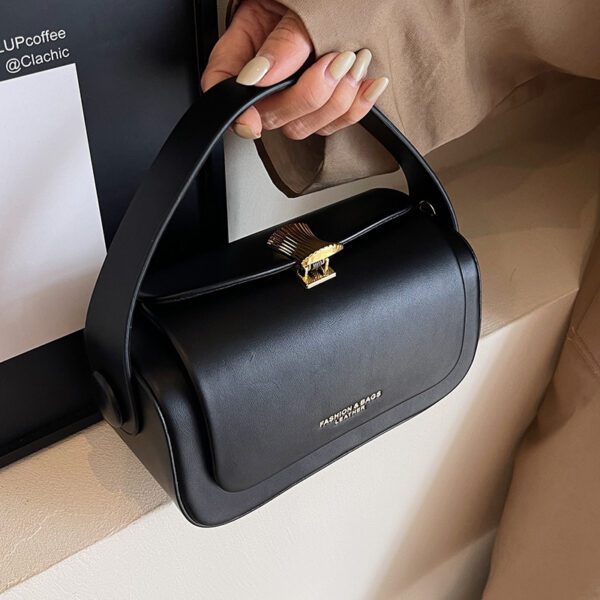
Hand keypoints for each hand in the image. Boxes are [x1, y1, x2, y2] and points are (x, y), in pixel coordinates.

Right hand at [201, 0, 388, 139]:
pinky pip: (334, 122)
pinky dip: (356, 107)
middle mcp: (268, 75)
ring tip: (354, 61)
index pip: (222, 86)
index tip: (253, 122)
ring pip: (303, 126)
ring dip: (335, 101)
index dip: (235, 111)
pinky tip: (369, 84)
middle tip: (333, 61)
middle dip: (304, 98)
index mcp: (246, 45)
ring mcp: (296, 90)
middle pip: (270, 115)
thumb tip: (261, 75)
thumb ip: (282, 42)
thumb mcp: (298, 4)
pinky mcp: (325, 102)